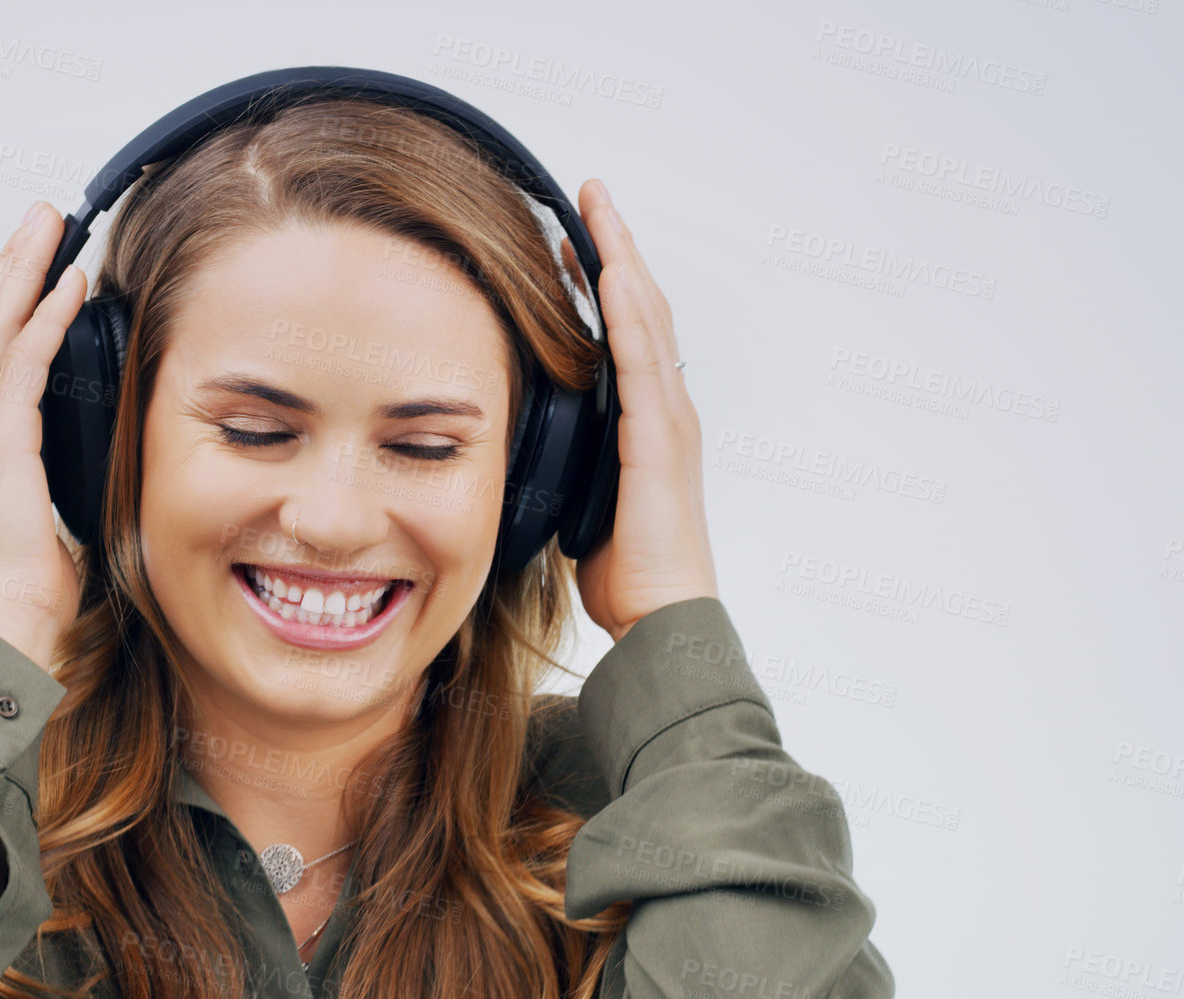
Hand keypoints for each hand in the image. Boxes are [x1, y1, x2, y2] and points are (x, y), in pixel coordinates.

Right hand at [0, 201, 87, 670]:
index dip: (12, 302)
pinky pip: (23, 360)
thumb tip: (100, 458)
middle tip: (42, 217)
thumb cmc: (28, 588)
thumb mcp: (51, 514)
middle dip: (14, 264)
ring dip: (26, 269)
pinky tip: (70, 283)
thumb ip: (63, 473)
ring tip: (51, 224)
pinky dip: (46, 316)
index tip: (41, 264)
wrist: (3, 623)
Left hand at [565, 179, 719, 642]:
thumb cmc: (621, 568)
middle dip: (615, 247)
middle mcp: (664, 410)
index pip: (624, 330)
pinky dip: (628, 315)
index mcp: (643, 420)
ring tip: (599, 209)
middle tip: (589, 194)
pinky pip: (643, 364)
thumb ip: (560, 456)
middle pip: (640, 307)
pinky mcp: (660, 442)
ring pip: (645, 320)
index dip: (602, 277)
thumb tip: (515, 436)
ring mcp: (668, 422)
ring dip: (623, 259)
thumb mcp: (577, 495)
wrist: (660, 619)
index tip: (571, 238)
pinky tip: (611, 275)